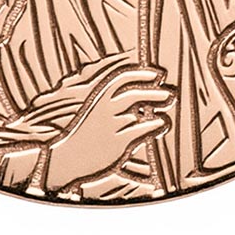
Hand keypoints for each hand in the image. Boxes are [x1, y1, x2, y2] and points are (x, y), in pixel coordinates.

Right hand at [44, 65, 175, 191]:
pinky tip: (161, 122)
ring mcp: (112, 125)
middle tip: (168, 90)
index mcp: (97, 98)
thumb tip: (137, 94)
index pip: (121, 78)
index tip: (156, 74)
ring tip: (168, 99)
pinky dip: (154, 123)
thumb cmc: (83, 136)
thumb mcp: (93, 112)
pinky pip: (141, 129)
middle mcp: (105, 109)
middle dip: (153, 89)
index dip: (141, 73)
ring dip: (156, 100)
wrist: (66, 161)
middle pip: (133, 93)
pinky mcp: (118, 143)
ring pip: (138, 109)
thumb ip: (112, 101)